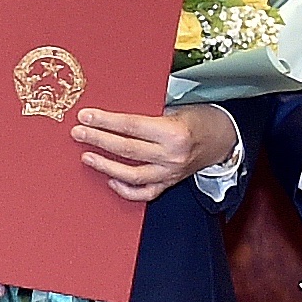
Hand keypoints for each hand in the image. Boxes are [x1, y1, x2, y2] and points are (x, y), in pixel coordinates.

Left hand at [72, 102, 233, 202]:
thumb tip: (109, 114)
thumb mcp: (175, 108)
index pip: (131, 126)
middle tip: (78, 132)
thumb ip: (146, 114)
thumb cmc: (197, 119)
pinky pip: (145, 193)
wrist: (224, 138)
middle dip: (98, 140)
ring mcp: (171, 173)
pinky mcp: (170, 183)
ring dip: (106, 166)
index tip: (85, 116)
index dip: (105, 121)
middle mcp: (172, 155)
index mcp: (174, 132)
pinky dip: (126, 190)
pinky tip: (110, 180)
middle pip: (127, 149)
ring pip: (132, 174)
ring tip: (87, 156)